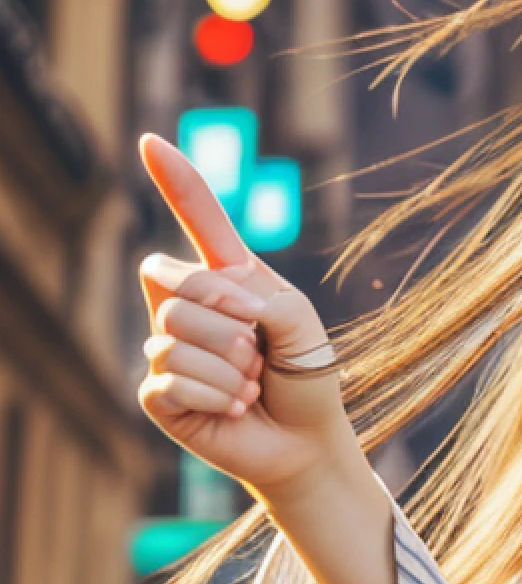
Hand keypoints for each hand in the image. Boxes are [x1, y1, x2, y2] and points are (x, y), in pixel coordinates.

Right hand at [135, 132, 352, 498]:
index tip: (151, 142)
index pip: (199, 220)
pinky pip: (171, 379)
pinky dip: (217, 394)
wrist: (307, 441)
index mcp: (230, 278)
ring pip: (175, 333)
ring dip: (231, 365)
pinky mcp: (157, 392)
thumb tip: (215, 309)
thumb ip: (264, 299)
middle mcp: (190, 305)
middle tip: (259, 352)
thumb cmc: (306, 379)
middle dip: (227, 318)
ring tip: (252, 384)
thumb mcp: (302, 326)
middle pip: (174, 281)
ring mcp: (167, 347)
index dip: (177, 181)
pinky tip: (236, 406)